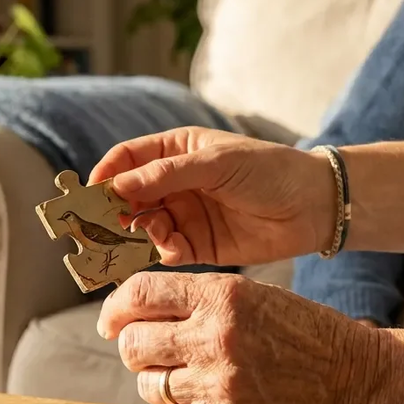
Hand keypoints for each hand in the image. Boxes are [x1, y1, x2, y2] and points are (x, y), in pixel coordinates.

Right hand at [89, 127, 334, 266]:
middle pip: (129, 196)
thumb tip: (118, 186)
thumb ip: (166, 175)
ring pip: (143, 226)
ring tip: (149, 234)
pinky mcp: (198, 245)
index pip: (127, 159)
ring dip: (140, 232)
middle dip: (114, 209)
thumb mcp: (216, 163)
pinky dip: (162, 251)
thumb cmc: (269, 170)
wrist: (314, 206)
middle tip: (103, 223)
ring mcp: (185, 214)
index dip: (106, 174)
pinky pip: (166, 250)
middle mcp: (174, 183)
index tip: (89, 192)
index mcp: (176, 151)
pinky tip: (174, 249)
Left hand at [98, 271, 403, 403]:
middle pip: (133, 344)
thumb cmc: (299, 333)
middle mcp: (215, 337)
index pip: (139, 294)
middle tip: (154, 353)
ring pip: (148, 385)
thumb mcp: (249, 295)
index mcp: (222, 295)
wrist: (357, 382)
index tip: (110, 321)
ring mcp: (220, 385)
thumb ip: (192, 299)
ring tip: (192, 378)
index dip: (115, 308)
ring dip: (160, 383)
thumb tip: (127, 313)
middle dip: (136, 349)